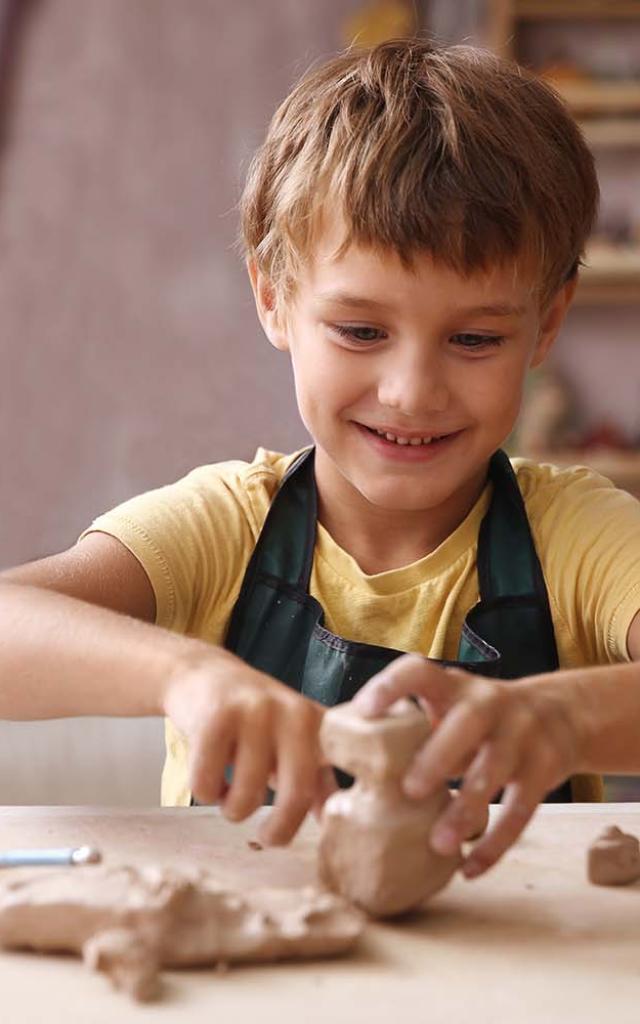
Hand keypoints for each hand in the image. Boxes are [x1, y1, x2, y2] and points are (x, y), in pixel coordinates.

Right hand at [163, 647, 334, 845]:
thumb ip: (316, 778)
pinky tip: (210, 777)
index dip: (338, 805)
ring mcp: (254, 712)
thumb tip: (333, 822)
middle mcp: (293, 713)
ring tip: (229, 794)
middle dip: (279, 831)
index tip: (327, 828)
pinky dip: (205, 792)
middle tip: (267, 838)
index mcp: (318, 723)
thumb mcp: (292, 741)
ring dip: (233, 810)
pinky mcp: (214, 717)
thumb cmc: (254, 718)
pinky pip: (207, 784)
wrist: (204, 673)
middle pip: (297, 794)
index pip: (339, 769)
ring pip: (245, 796)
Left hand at [353, 654, 579, 877]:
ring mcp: (521, 735)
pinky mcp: (543, 770)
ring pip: (495, 772)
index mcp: (455, 686)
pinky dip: (496, 844)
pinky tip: (470, 868)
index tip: (363, 711)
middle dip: (438, 756)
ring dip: (466, 810)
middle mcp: (489, 703)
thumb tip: (345, 771)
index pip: (419, 671)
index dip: (390, 687)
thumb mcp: (451, 706)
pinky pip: (521, 811)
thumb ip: (413, 728)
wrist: (561, 715)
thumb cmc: (480, 719)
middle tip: (409, 791)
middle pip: (466, 724)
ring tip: (438, 844)